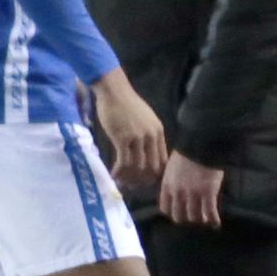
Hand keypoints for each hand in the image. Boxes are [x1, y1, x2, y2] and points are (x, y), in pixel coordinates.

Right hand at [91, 68, 166, 187]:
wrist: (113, 90)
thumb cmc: (126, 104)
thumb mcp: (145, 119)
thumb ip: (149, 135)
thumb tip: (147, 154)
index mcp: (158, 132)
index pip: (163, 160)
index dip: (155, 174)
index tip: (145, 180)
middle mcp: (151, 136)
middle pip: (152, 167)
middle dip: (143, 180)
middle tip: (133, 185)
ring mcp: (138, 138)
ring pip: (138, 167)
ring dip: (129, 178)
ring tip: (121, 182)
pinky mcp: (123, 138)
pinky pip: (124, 162)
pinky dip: (119, 172)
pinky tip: (114, 175)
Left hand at [160, 150, 223, 226]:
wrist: (201, 143)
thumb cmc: (187, 151)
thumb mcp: (172, 166)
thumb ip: (172, 180)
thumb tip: (176, 190)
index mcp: (167, 185)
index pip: (165, 208)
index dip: (173, 212)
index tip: (180, 212)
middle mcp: (178, 193)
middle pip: (179, 216)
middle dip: (186, 218)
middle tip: (194, 217)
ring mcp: (193, 195)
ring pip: (194, 217)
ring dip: (200, 219)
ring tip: (206, 219)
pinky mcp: (208, 194)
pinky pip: (210, 213)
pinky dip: (213, 220)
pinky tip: (216, 223)